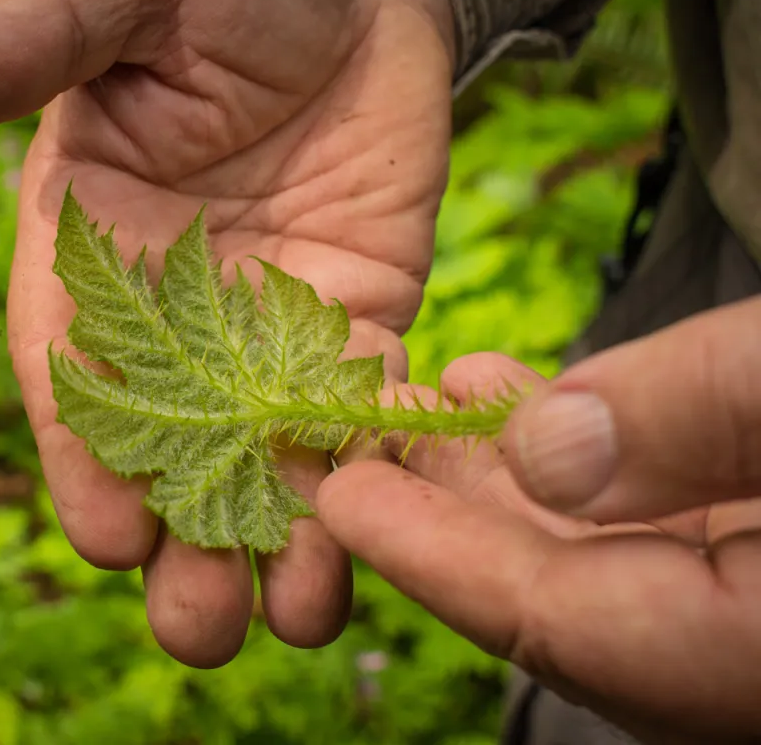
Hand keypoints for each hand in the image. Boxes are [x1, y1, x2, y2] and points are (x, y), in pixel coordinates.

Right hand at [0, 0, 456, 665]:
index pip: (76, 379)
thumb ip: (32, 39)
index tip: (110, 538)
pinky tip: (390, 536)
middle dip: (182, 542)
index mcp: (88, 255)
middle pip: (170, 450)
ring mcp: (270, 326)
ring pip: (268, 456)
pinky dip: (369, 474)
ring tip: (296, 621)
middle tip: (196, 630)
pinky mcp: (360, 319)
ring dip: (281, 542)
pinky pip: (362, 410)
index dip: (90, 461)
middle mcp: (174, 313)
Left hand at [318, 295, 760, 742]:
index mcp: (760, 656)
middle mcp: (750, 665)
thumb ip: (690, 415)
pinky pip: (663, 531)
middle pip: (560, 603)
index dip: (433, 559)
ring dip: (505, 483)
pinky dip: (587, 465)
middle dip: (445, 516)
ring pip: (606, 567)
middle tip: (356, 436)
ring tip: (423, 404)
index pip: (555, 624)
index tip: (342, 499)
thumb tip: (539, 448)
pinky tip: (521, 395)